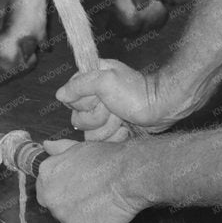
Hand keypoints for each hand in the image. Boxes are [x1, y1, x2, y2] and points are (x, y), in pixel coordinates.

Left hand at [36, 138, 144, 222]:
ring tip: (103, 207)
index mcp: (47, 175)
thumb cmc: (109, 159)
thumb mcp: (80, 148)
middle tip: (93, 198)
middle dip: (73, 207)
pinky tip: (109, 220)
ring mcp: (64, 217)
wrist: (130, 175)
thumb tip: (47, 146)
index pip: (45, 192)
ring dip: (86, 221)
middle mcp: (51, 198)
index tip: (76, 192)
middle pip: (58, 210)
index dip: (63, 193)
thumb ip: (60, 149)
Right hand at [56, 59, 186, 141]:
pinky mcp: (112, 130)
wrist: (161, 108)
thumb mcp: (105, 81)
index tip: (101, 98)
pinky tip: (126, 129)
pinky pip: (102, 142)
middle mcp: (94, 98)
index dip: (84, 102)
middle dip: (98, 117)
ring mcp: (103, 115)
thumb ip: (79, 85)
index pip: (69, 98)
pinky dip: (115, 137)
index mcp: (91, 80)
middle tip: (115, 108)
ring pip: (89, 134)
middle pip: (78, 119)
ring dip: (108, 128)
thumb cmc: (136, 92)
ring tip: (122, 119)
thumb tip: (60, 95)